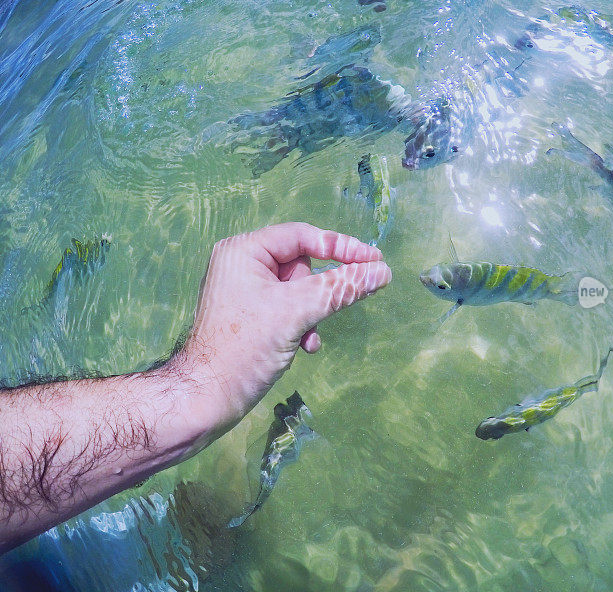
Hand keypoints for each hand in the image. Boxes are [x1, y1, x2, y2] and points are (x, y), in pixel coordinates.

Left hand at [174, 222, 390, 425]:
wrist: (205, 400)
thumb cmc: (243, 349)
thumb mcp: (296, 313)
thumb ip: (341, 288)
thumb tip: (383, 272)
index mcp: (244, 251)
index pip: (304, 236)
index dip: (343, 248)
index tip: (377, 262)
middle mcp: (243, 264)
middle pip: (304, 264)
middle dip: (317, 292)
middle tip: (319, 312)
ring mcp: (248, 291)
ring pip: (301, 290)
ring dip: (312, 314)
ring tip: (305, 336)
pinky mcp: (254, 316)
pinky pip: (291, 308)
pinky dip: (302, 325)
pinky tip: (302, 347)